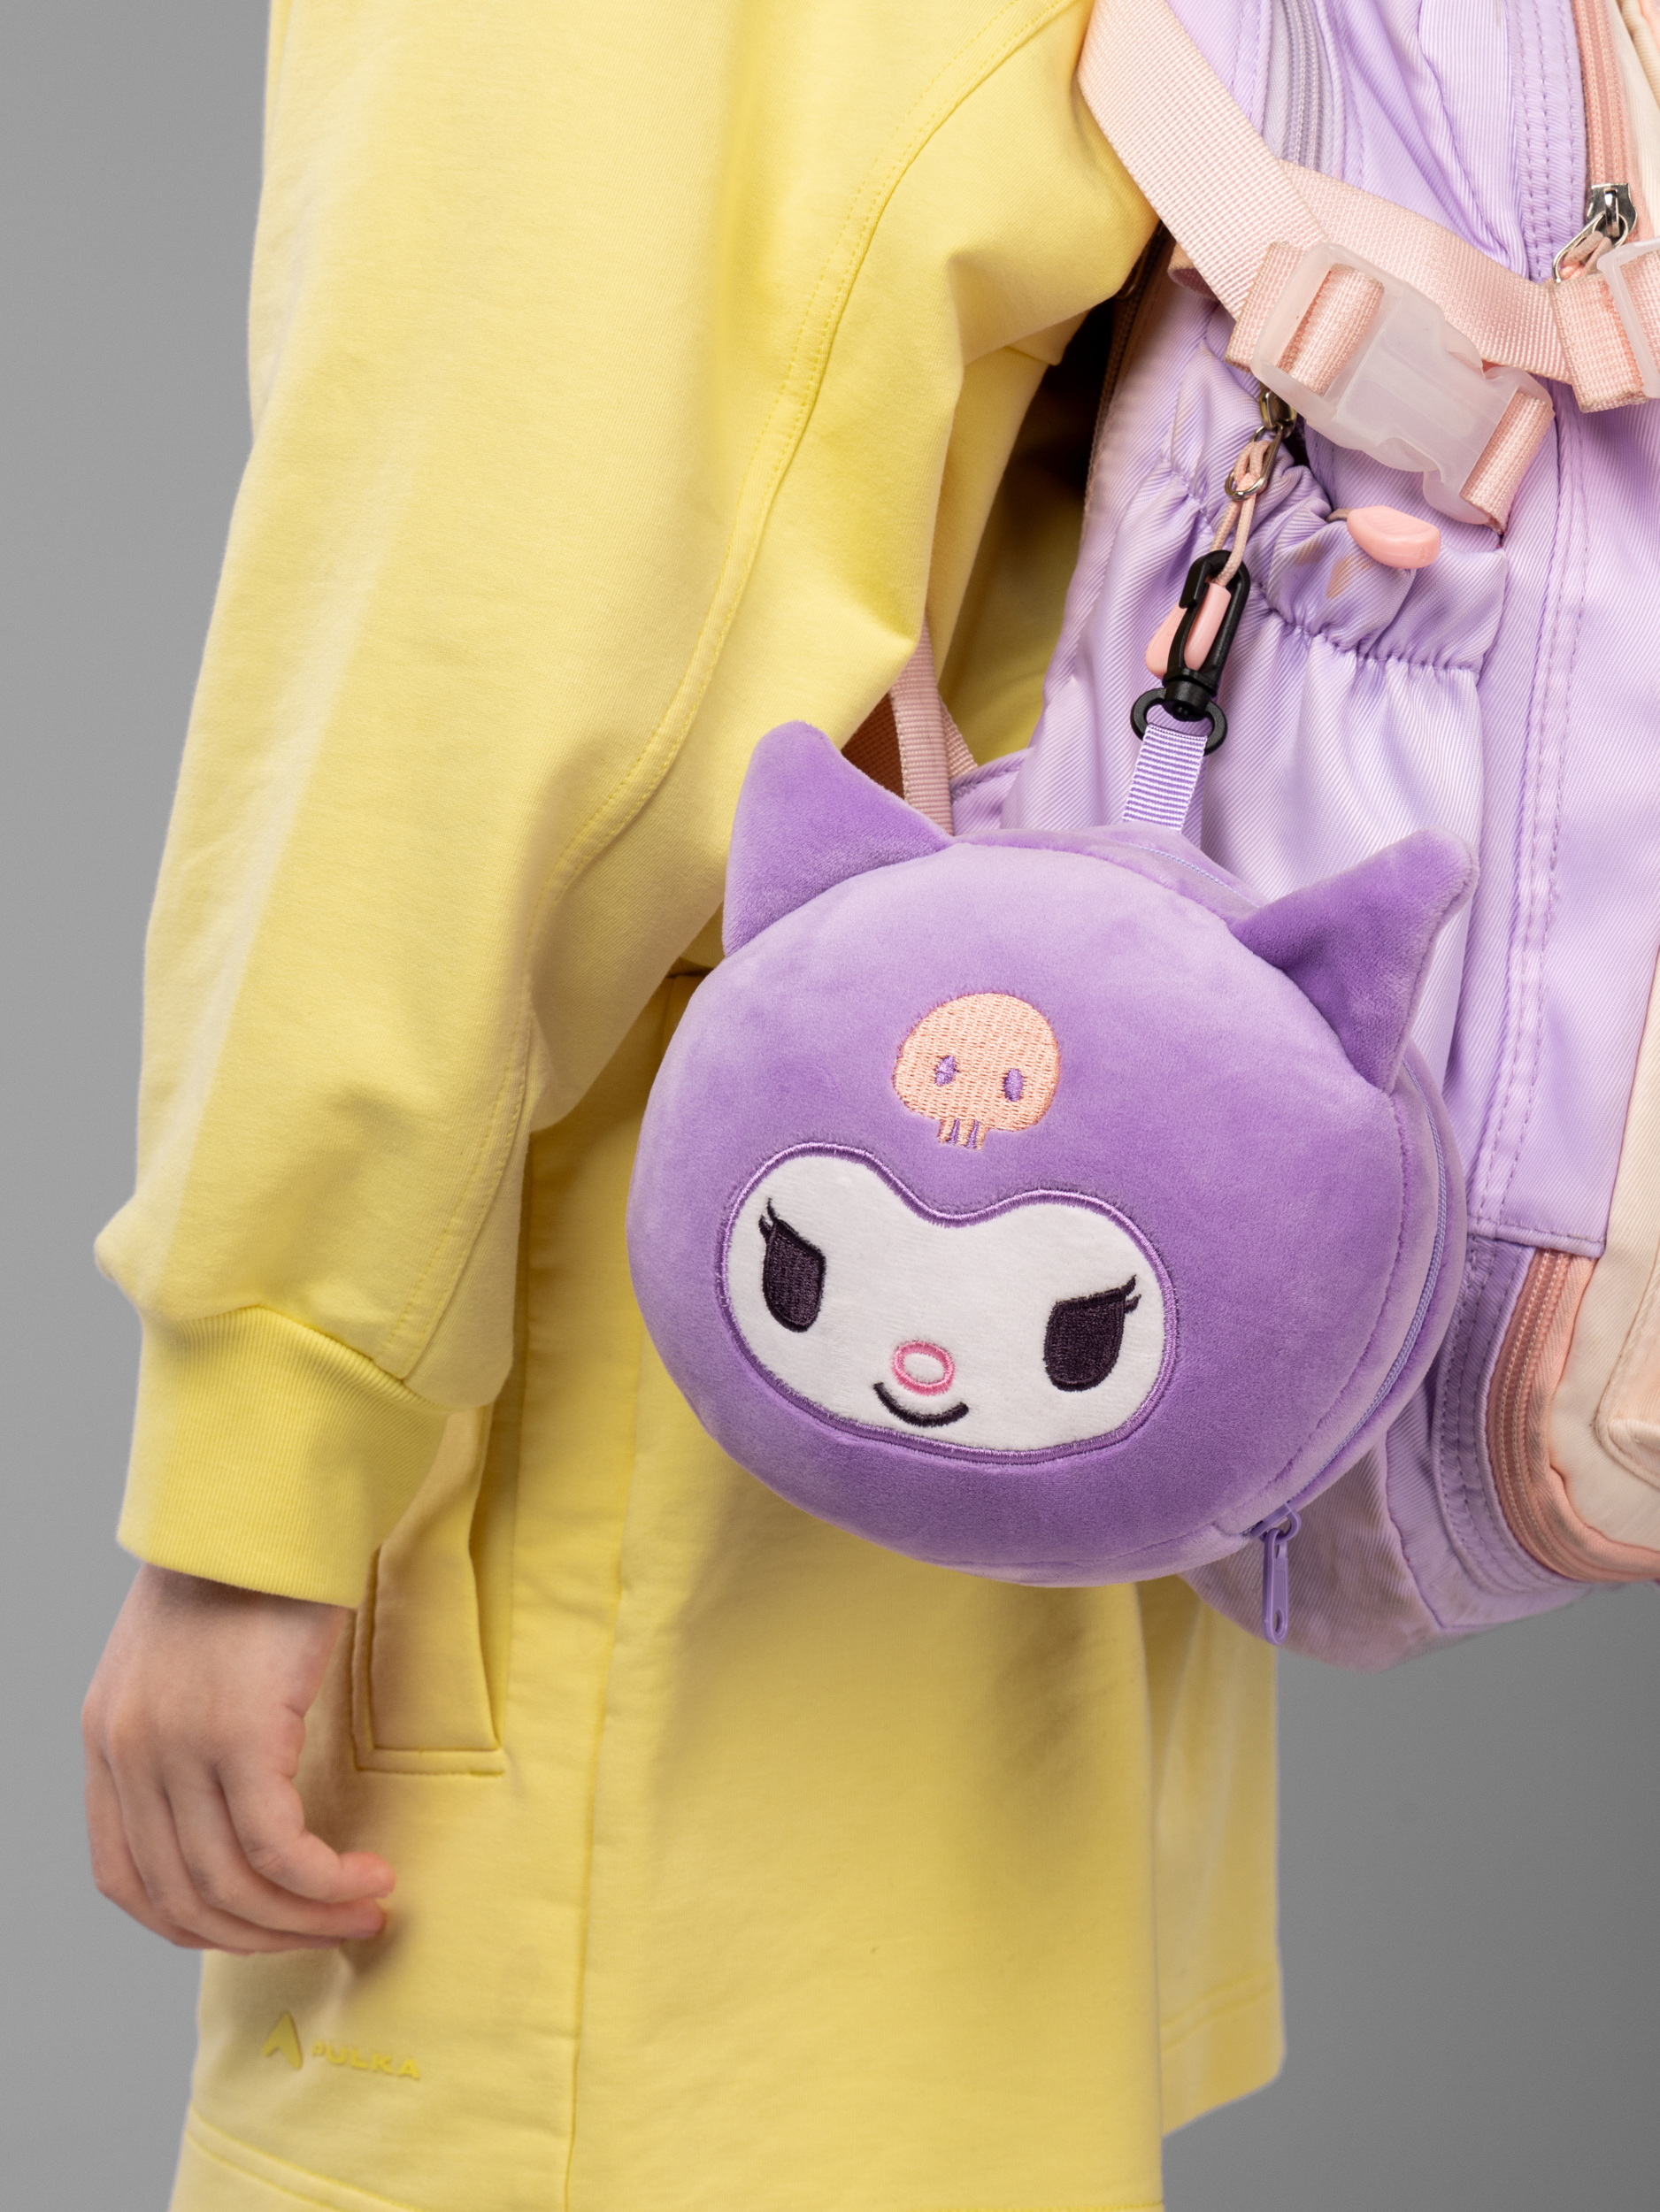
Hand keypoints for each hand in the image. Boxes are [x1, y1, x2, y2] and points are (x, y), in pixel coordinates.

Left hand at [83, 1564, 393, 1952]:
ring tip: (364, 1910)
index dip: (193, 1923)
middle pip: (184, 1898)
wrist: (268, 1500)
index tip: (261, 1925)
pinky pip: (280, 1850)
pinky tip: (366, 1879)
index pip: (124, 1879)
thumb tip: (238, 1807)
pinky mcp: (239, 1735)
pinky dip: (325, 1884)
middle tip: (334, 1931)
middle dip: (265, 1936)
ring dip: (306, 1918)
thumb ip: (185, 1731)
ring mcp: (177, 1748)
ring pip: (235, 1886)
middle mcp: (128, 1754)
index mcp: (105, 1739)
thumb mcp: (185, 1659)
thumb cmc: (247, 1567)